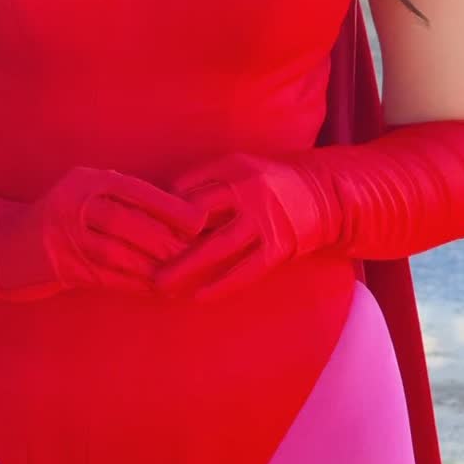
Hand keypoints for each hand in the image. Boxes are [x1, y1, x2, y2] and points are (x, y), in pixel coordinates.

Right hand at [0, 163, 212, 300]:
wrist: (0, 246)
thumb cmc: (57, 222)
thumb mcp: (86, 199)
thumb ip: (121, 201)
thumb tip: (177, 215)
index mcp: (86, 181)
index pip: (135, 190)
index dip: (169, 206)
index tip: (199, 220)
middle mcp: (74, 203)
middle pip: (127, 221)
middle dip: (165, 239)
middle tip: (198, 253)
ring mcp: (64, 235)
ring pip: (118, 252)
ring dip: (154, 266)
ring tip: (183, 275)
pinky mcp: (61, 266)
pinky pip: (106, 277)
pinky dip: (135, 284)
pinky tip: (156, 290)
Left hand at [152, 152, 328, 300]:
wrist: (324, 195)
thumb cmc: (270, 182)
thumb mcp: (240, 168)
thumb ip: (207, 182)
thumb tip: (160, 204)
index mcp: (233, 166)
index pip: (185, 188)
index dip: (160, 210)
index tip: (139, 229)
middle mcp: (248, 189)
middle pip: (197, 216)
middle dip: (166, 239)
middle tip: (139, 258)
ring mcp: (264, 219)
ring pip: (217, 247)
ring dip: (186, 267)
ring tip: (160, 284)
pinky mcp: (279, 246)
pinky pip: (245, 271)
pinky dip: (220, 285)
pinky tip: (197, 296)